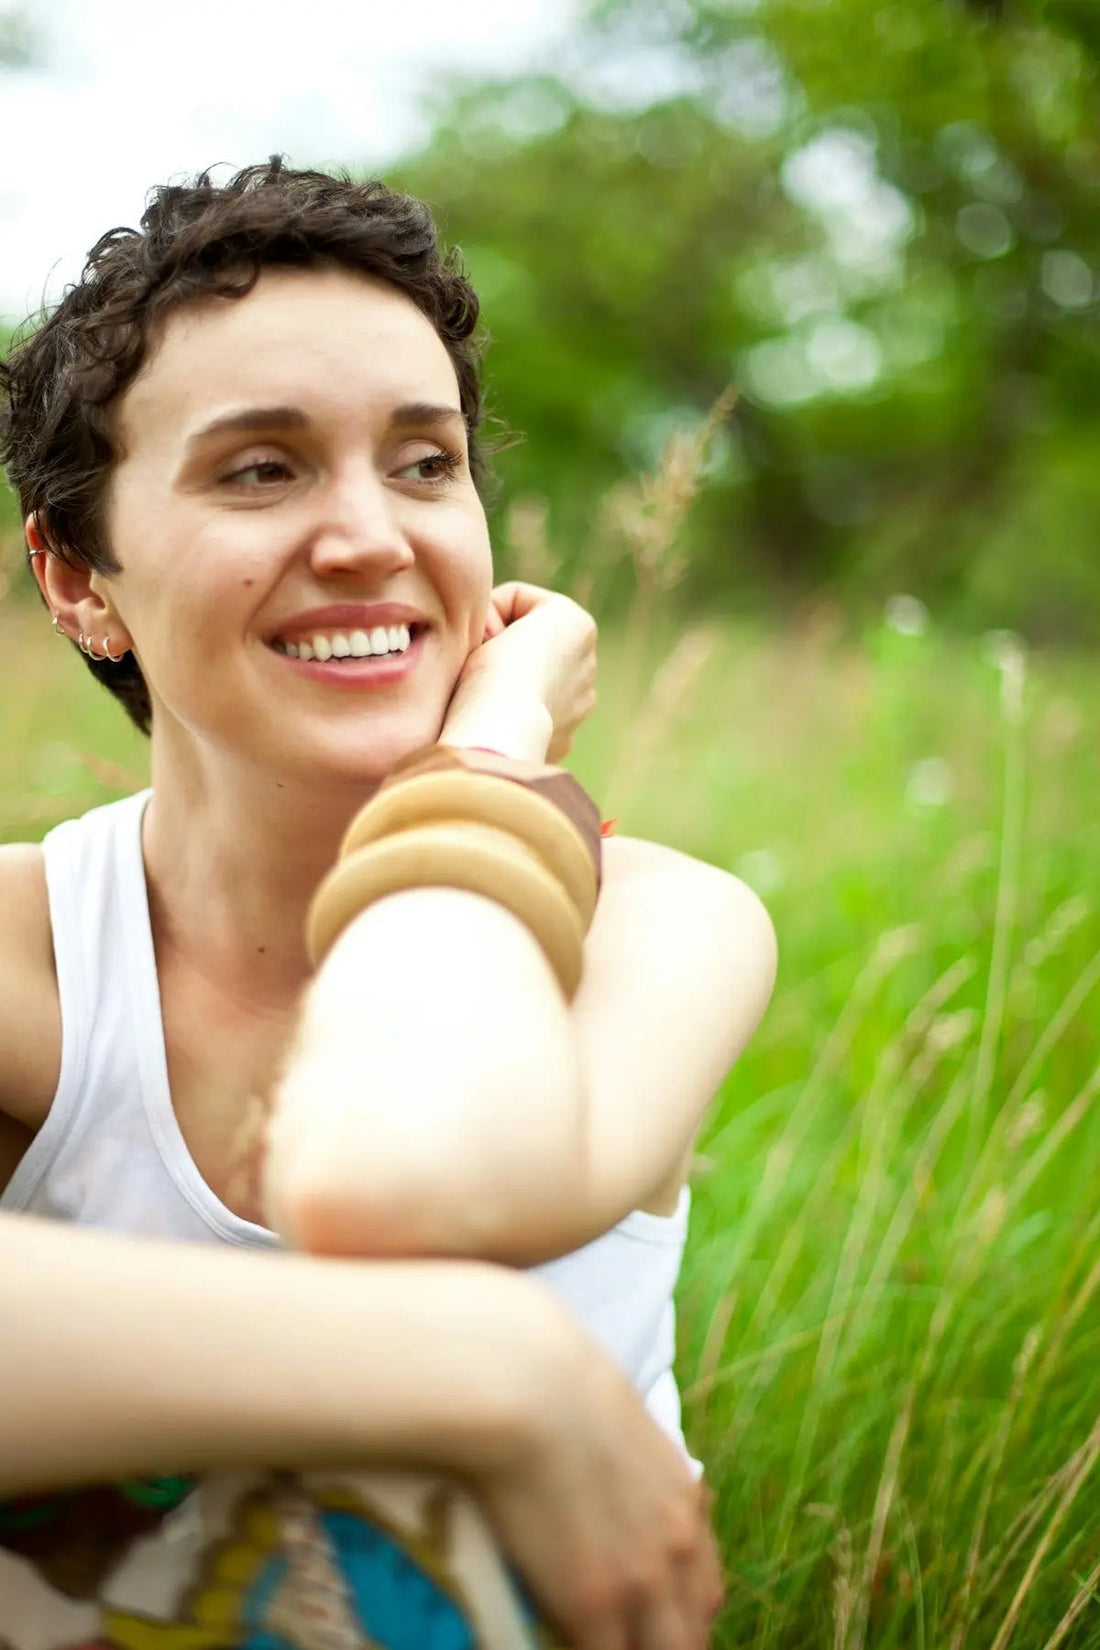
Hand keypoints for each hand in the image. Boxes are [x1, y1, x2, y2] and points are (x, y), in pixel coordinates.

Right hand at [442, 582, 597, 763]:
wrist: (499, 735)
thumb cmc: (488, 673)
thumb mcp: (486, 622)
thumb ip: (491, 622)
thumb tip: (487, 642)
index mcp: (577, 624)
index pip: (517, 601)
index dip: (486, 615)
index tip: (476, 638)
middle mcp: (588, 663)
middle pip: (531, 643)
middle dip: (504, 650)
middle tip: (474, 665)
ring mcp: (581, 705)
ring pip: (536, 680)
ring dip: (513, 682)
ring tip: (483, 695)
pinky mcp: (565, 740)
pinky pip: (535, 717)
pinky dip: (518, 716)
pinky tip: (495, 722)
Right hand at [472, 1304, 723, 1649]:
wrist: (524, 1384)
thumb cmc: (551, 1380)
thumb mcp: (613, 1423)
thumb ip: (625, 1470)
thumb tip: (601, 1484)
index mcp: (684, 1500)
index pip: (703, 1588)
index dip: (675, 1612)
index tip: (648, 1620)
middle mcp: (679, 1547)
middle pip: (693, 1634)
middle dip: (664, 1644)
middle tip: (626, 1640)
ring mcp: (642, 1583)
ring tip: (598, 1642)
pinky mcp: (595, 1606)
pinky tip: (557, 1647)